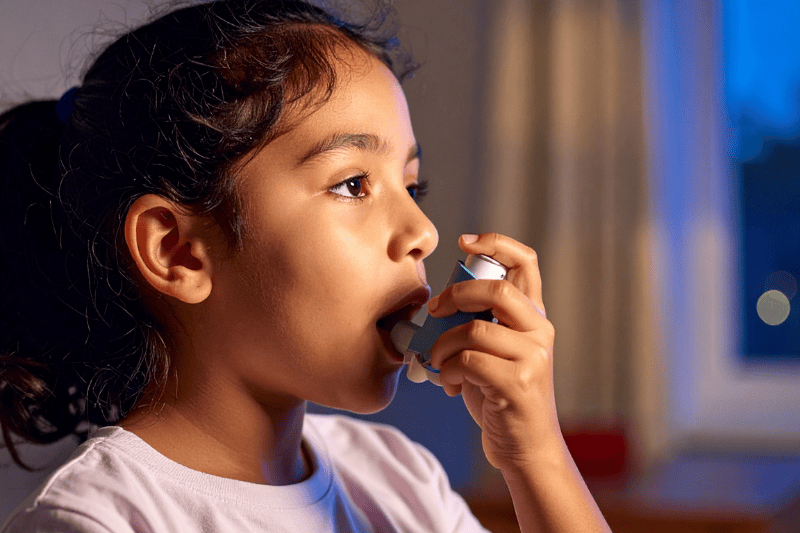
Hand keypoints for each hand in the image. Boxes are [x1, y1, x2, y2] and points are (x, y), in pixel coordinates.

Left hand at [427, 233, 559, 472]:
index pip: (526, 262)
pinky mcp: (518, 383)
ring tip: (438, 361)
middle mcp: (539, 330)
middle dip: (454, 295)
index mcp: (533, 316)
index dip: (496, 243)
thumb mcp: (496, 352)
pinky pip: (469, 362)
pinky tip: (451, 384)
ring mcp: (533, 357)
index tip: (464, 241)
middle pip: (494, 289)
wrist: (525, 446)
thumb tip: (438, 303)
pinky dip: (449, 371)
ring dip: (442, 345)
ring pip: (473, 330)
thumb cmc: (501, 396)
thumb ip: (479, 323)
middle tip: (434, 311)